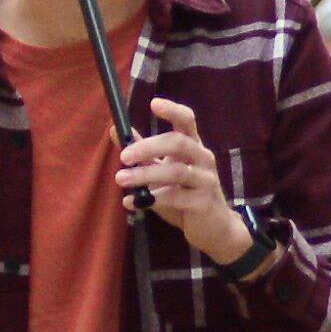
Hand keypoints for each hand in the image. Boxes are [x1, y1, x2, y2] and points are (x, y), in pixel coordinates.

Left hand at [122, 99, 252, 262]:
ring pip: (175, 172)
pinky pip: (175, 198)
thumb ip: (143, 153)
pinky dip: (151, 200)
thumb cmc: (186, 195)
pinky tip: (132, 203)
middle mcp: (203, 159)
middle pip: (178, 142)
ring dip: (144, 175)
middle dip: (149, 146)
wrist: (213, 228)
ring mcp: (206, 180)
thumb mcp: (163, 172)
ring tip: (120, 179)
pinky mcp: (203, 203)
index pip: (187, 121)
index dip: (173, 111)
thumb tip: (116, 130)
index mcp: (193, 147)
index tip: (153, 103)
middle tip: (123, 156)